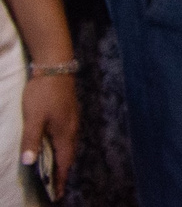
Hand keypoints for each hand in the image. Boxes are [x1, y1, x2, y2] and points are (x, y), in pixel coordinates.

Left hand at [21, 68, 75, 192]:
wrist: (56, 67)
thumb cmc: (43, 93)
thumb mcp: (33, 118)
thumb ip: (31, 140)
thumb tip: (29, 163)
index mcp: (64, 133)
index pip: (63, 162)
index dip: (60, 179)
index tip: (58, 194)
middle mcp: (71, 129)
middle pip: (69, 156)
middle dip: (63, 173)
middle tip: (56, 187)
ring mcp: (72, 120)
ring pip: (69, 146)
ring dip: (63, 160)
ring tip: (56, 171)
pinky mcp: (69, 113)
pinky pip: (68, 137)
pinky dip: (63, 148)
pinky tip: (56, 146)